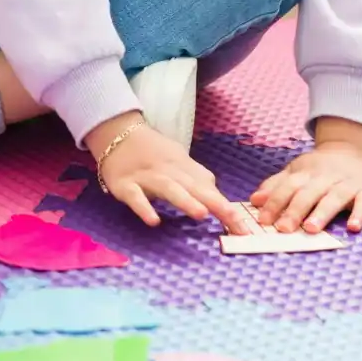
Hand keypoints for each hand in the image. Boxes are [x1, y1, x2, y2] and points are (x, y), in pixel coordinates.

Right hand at [88, 115, 250, 231]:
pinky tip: (153, 221)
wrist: (116, 131)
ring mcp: (146, 177)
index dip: (227, 208)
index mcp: (184, 167)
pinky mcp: (124, 184)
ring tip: (203, 215)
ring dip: (185, 201)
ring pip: (169, 188)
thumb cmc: (151, 151)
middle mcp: (169, 172)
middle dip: (217, 206)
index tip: (245, 229)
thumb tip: (219, 198)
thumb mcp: (178, 161)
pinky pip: (135, 197)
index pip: (209, 189)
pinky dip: (144, 207)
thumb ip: (197, 180)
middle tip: (236, 225)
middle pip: (195, 188)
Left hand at [251, 118, 361, 233]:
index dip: (275, 203)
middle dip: (295, 211)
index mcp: (305, 173)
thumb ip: (276, 185)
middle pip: (308, 194)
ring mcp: (348, 184)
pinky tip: (353, 227)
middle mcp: (325, 178)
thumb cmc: (320, 168)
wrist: (354, 149)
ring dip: (322, 213)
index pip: (287, 187)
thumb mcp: (296, 171)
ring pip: (334, 198)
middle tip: (284, 228)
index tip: (263, 220)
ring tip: (311, 229)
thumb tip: (254, 200)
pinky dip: (360, 214)